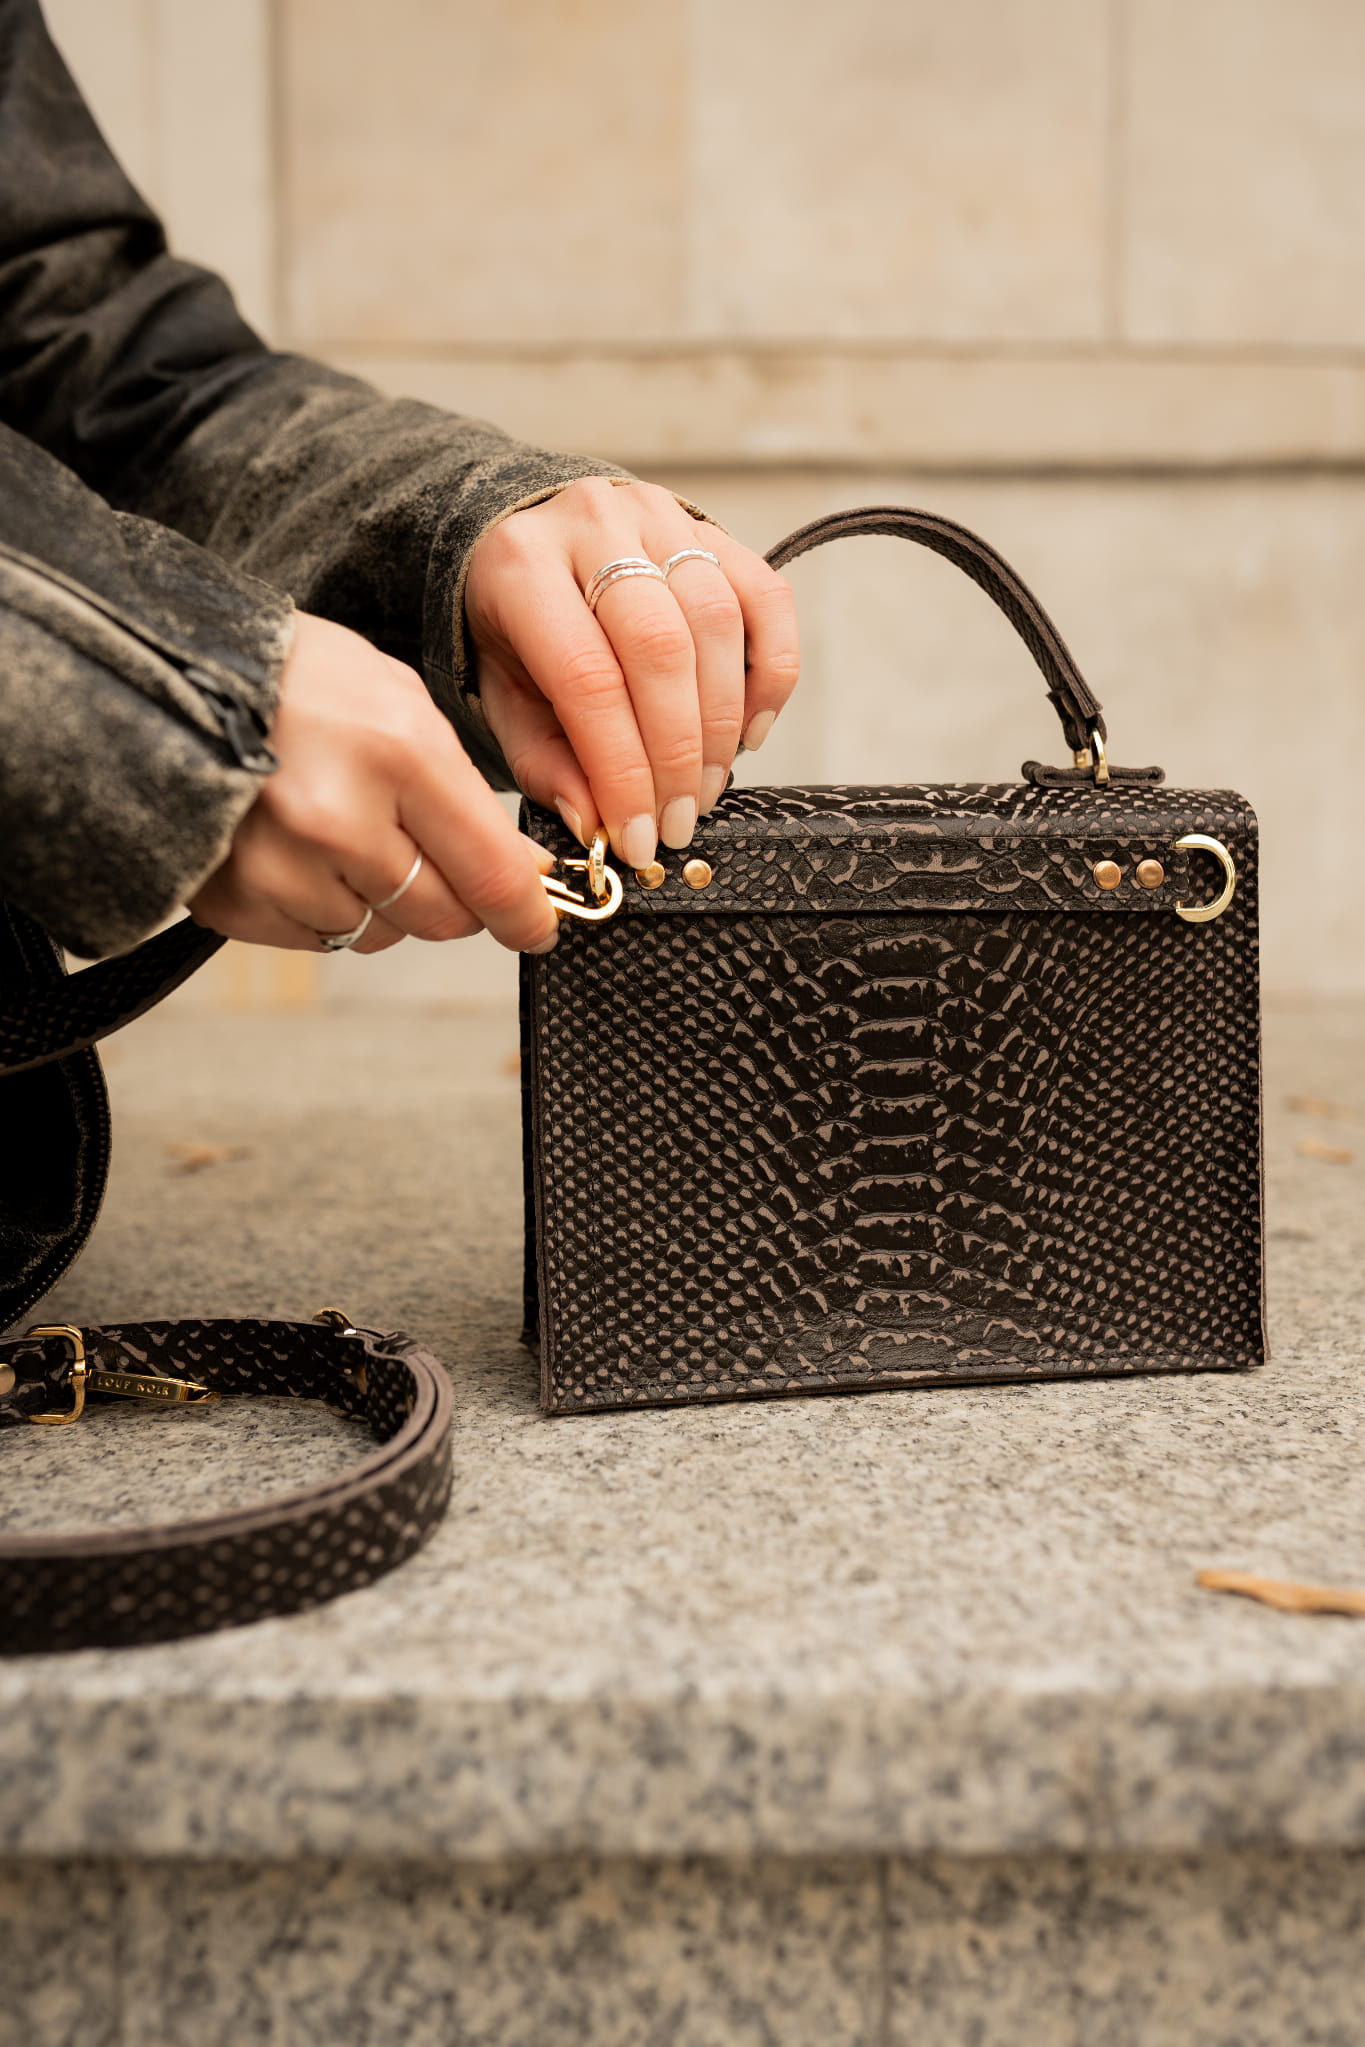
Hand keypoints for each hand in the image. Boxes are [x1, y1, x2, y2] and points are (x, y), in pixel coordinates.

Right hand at [189, 612, 559, 954]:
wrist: (168, 676)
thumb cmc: (297, 682)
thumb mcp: (399, 706)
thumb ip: (463, 796)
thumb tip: (520, 875)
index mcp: (397, 753)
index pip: (491, 873)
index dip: (526, 914)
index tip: (539, 928)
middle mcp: (340, 819)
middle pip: (441, 915)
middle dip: (457, 901)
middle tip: (438, 864)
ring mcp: (281, 867)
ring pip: (378, 933)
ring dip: (382, 901)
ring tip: (345, 833)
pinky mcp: (236, 902)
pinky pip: (317, 939)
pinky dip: (323, 907)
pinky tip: (300, 850)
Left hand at [464, 478, 799, 868]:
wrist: (531, 535)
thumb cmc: (516, 630)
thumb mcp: (504, 697)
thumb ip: (545, 761)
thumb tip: (597, 822)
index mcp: (523, 568)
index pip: (589, 678)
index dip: (623, 770)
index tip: (639, 836)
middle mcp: (592, 523)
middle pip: (661, 649)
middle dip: (679, 755)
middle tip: (680, 821)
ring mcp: (660, 514)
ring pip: (717, 622)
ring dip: (723, 725)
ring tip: (708, 788)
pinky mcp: (713, 527)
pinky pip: (768, 598)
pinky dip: (772, 674)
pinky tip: (751, 731)